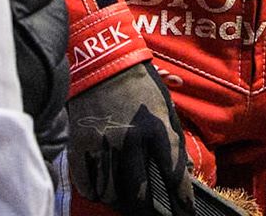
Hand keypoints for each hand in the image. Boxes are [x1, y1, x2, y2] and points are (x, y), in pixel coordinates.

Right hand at [68, 61, 193, 215]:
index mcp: (156, 128)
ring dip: (123, 205)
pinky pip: (88, 185)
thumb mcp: (166, 108)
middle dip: (150, 212)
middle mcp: (130, 139)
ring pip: (112, 194)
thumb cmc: (140, 88)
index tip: (185, 215)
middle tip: (156, 215)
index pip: (173, 175)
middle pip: (140, 193)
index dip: (182, 201)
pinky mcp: (80, 146)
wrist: (103, 64)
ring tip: (131, 206)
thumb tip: (185, 173)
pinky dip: (97, 194)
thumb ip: (174, 140)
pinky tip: (106, 193)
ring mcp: (102, 145)